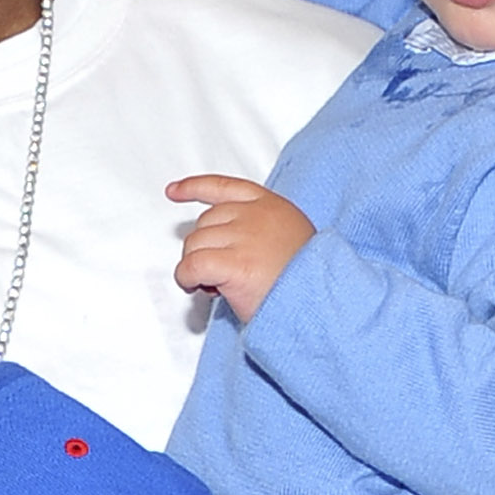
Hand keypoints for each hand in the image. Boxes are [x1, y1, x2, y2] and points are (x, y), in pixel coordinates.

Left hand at [169, 173, 312, 322]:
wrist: (320, 306)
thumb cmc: (304, 283)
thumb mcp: (287, 241)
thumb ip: (256, 231)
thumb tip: (219, 243)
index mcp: (272, 206)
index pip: (224, 187)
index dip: (194, 188)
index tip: (174, 191)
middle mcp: (257, 215)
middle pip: (204, 223)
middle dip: (203, 249)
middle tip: (219, 275)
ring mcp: (245, 236)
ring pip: (194, 244)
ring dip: (196, 267)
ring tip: (218, 285)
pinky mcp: (233, 263)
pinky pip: (191, 266)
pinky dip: (187, 279)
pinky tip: (201, 288)